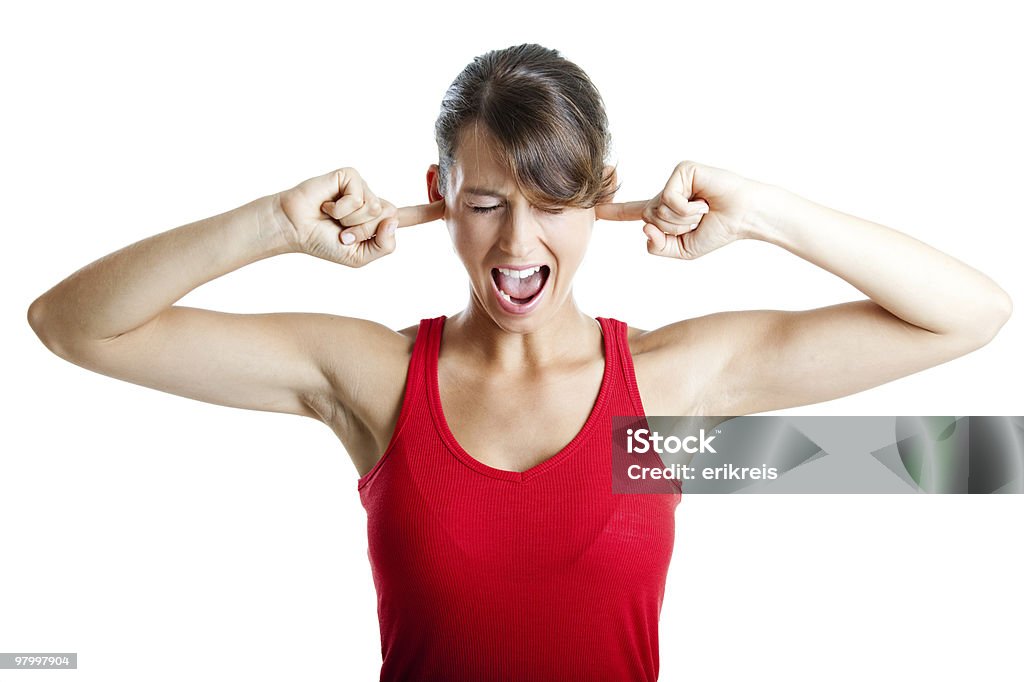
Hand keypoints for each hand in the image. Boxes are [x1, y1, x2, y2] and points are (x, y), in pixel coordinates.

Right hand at [273, 167, 444, 267]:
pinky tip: (326, 206)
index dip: (429, 212)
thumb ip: (384, 246)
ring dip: (350, 222)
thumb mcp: (360, 257)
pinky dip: (340, 209)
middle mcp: (374, 202)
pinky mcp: (350, 176)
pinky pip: (358, 198)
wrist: (294, 229)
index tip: (449, 203)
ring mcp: (363, 188)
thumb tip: (391, 216)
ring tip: (331, 219)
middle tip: (340, 232)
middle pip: (389, 220)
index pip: (409, 217)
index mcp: (379, 222)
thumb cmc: (324, 243)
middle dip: (363, 233)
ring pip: (374, 210)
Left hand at [595, 160, 772, 259]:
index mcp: (664, 212)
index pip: (633, 212)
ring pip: (658, 210)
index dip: (613, 211)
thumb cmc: (718, 231)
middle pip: (649, 219)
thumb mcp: (682, 250)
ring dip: (684, 219)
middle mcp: (665, 194)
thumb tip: (644, 228)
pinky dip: (688, 208)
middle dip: (675, 229)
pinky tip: (704, 202)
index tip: (594, 208)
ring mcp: (673, 180)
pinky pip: (670, 199)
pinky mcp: (682, 170)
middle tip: (699, 220)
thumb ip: (658, 247)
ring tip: (704, 210)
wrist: (744, 217)